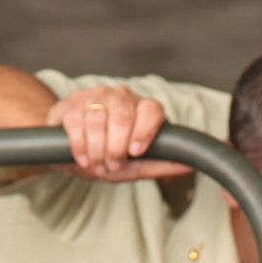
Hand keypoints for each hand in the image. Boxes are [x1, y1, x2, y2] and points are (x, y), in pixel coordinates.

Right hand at [49, 84, 189, 182]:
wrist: (70, 151)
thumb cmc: (108, 156)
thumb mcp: (135, 166)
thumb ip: (161, 165)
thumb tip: (191, 166)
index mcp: (142, 109)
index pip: (152, 110)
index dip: (145, 131)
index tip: (135, 152)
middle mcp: (121, 97)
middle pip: (123, 115)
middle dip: (116, 147)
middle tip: (112, 166)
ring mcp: (95, 96)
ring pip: (98, 119)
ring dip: (97, 149)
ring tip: (97, 165)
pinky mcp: (71, 102)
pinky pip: (76, 121)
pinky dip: (80, 146)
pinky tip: (82, 158)